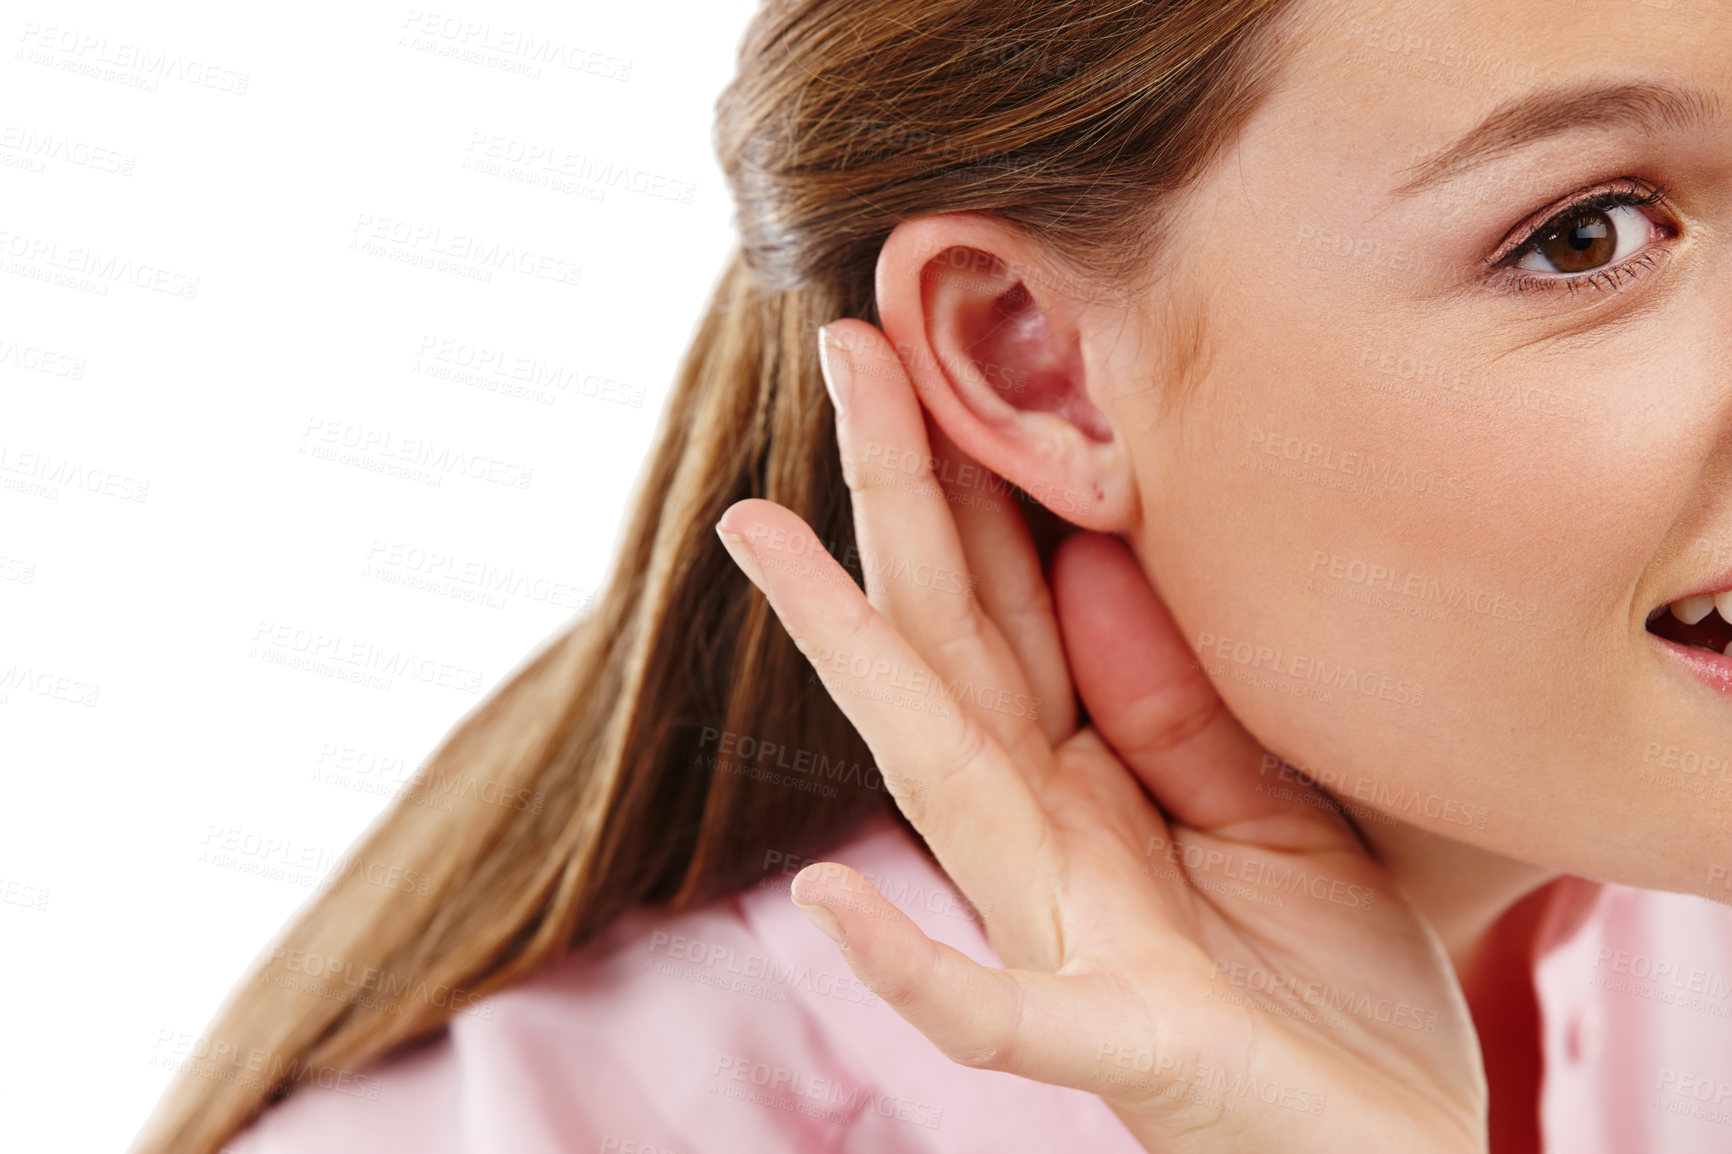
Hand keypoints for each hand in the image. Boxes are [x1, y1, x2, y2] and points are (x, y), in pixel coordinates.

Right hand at [713, 320, 1486, 1152]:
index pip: (1007, 604)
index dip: (965, 477)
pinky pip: (999, 1015)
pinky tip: (829, 900)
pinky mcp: (1122, 1044)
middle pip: (953, 642)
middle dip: (896, 494)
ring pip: (941, 777)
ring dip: (849, 658)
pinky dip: (910, 968)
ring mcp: (1068, 937)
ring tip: (765, 538)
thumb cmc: (1326, 987)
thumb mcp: (1271, 808)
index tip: (924, 352)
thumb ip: (1178, 708)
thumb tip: (1092, 568)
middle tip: (842, 344)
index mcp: (1088, 778)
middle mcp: (1047, 840)